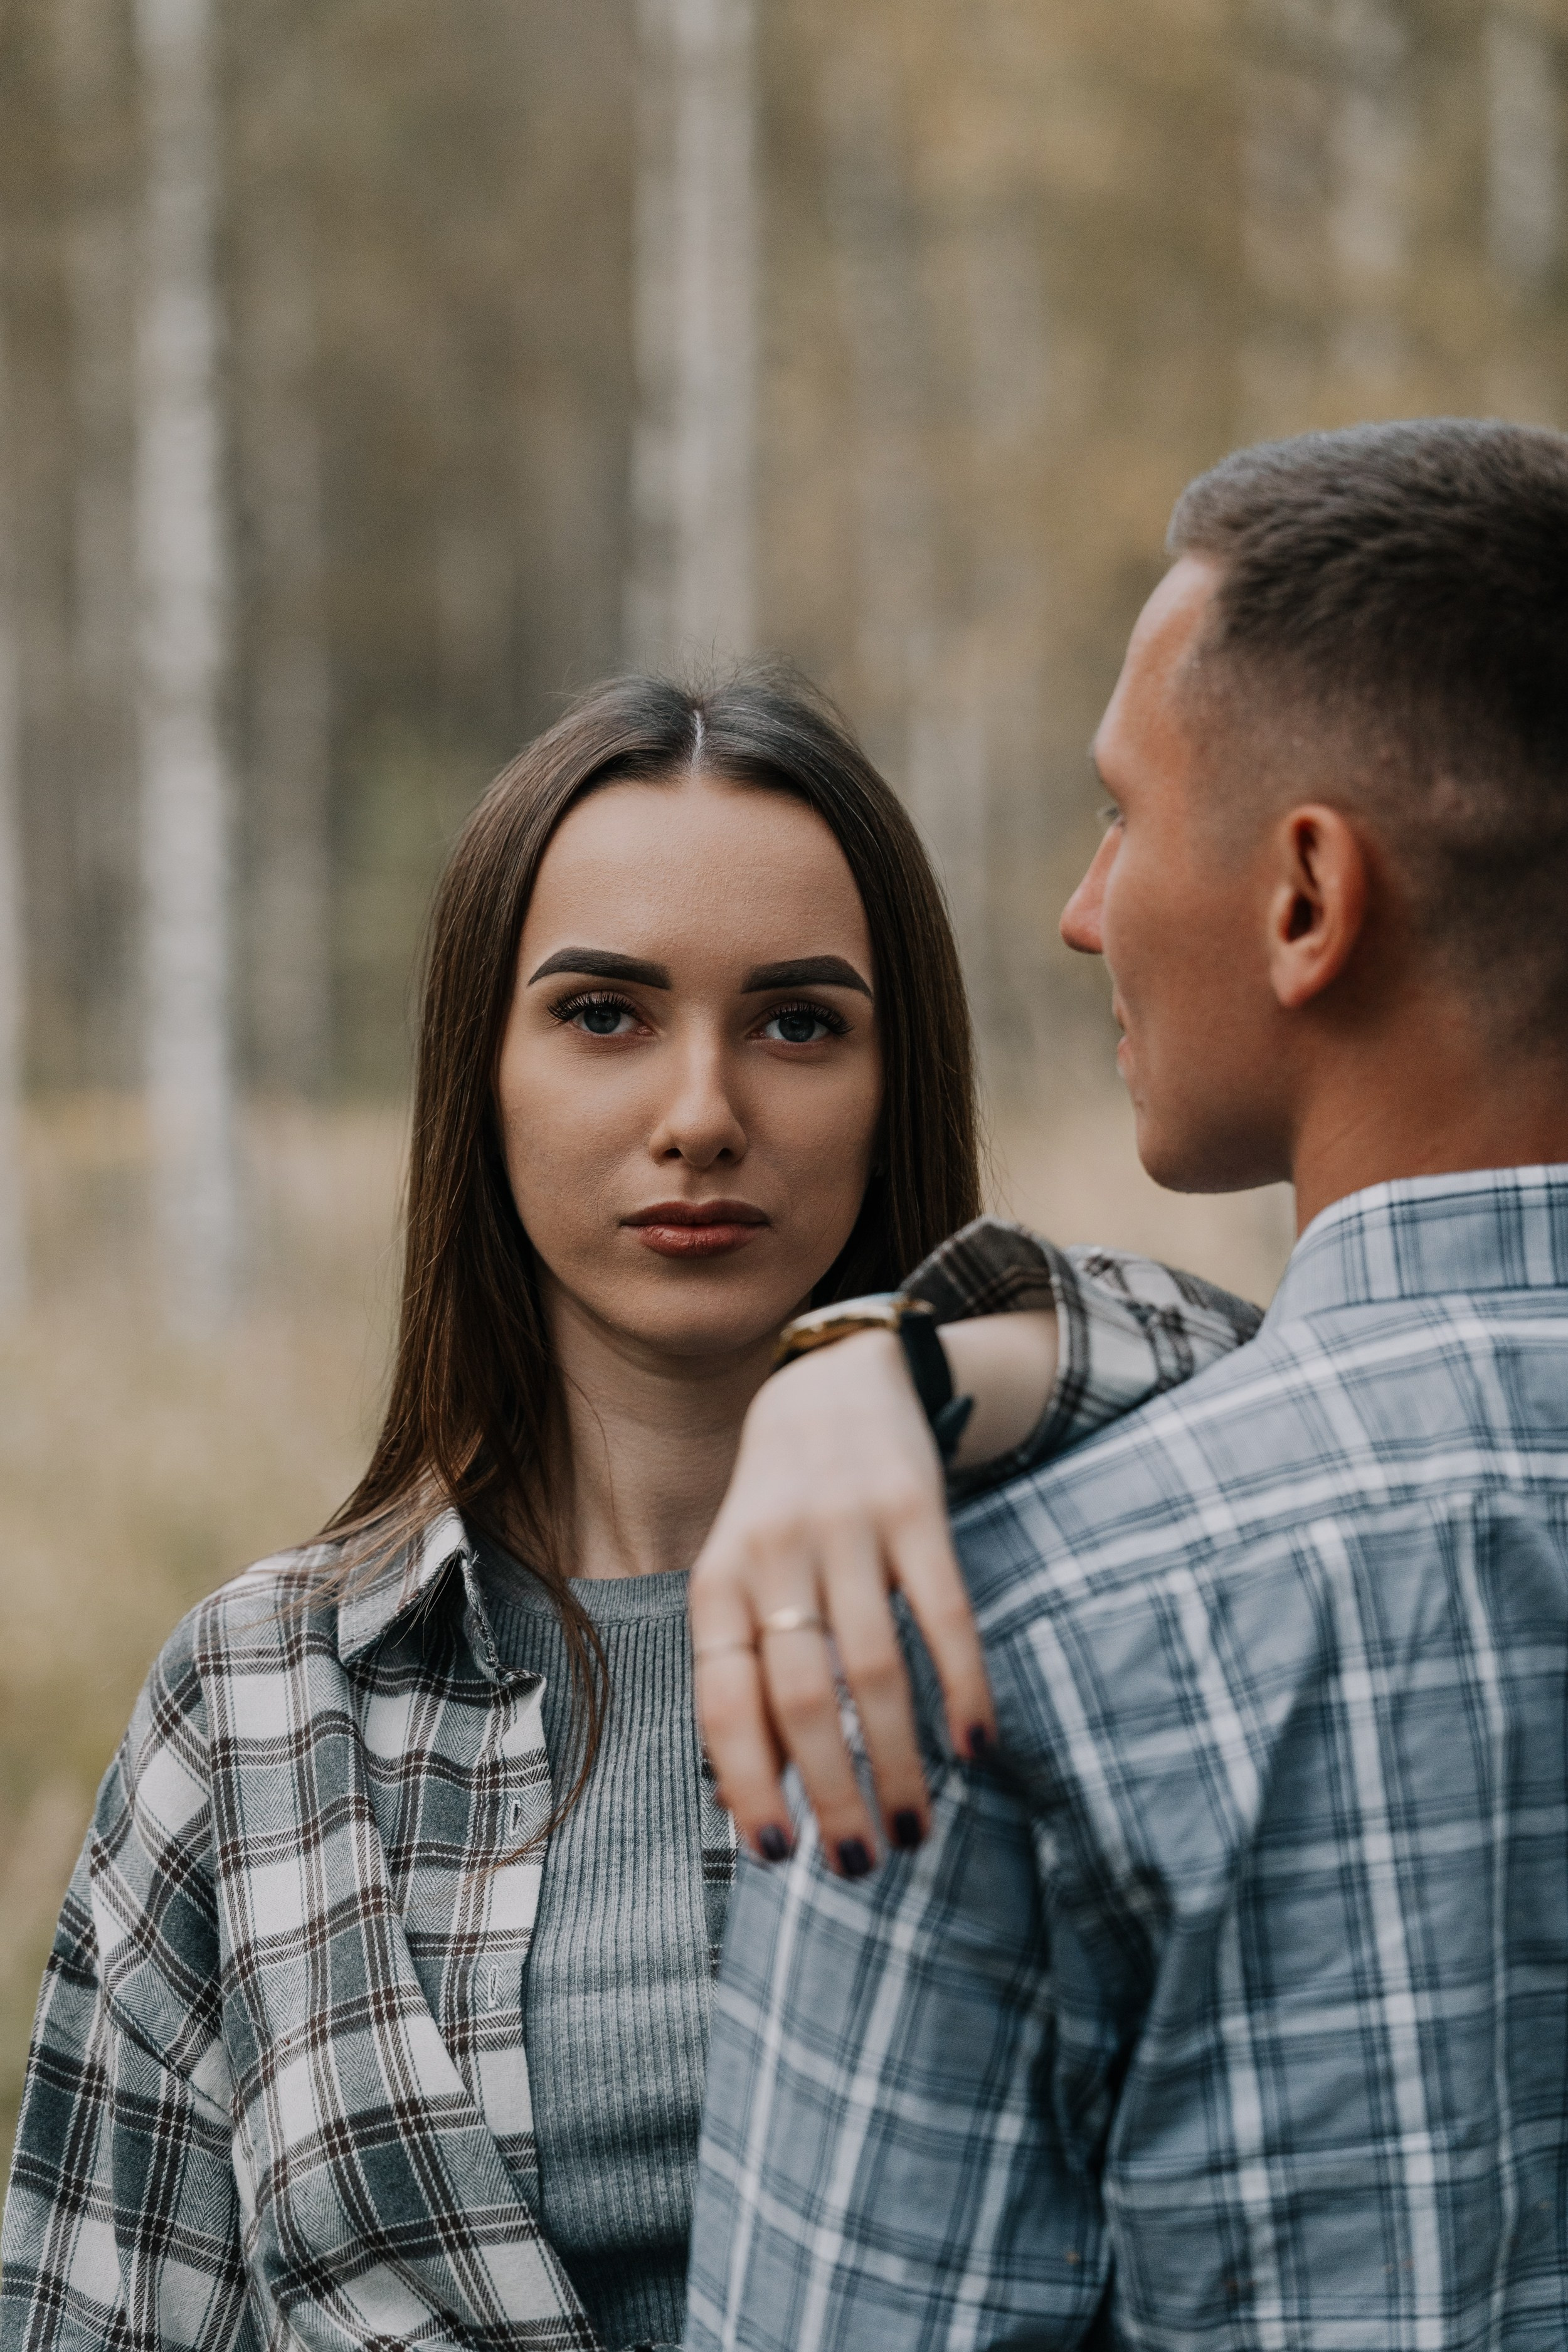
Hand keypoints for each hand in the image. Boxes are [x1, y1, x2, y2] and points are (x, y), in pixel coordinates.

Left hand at [692, 1314, 1060, 1873]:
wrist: (832, 1381)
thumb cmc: (780, 1513)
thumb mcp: (738, 1580)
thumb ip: (744, 1678)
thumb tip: (751, 1803)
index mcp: (718, 1583)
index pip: (725, 1701)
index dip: (748, 1783)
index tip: (779, 1854)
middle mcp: (775, 1555)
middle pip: (802, 1697)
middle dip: (832, 1792)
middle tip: (861, 1862)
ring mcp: (846, 1529)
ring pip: (872, 1670)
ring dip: (898, 1764)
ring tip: (915, 1830)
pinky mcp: (915, 1508)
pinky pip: (943, 1615)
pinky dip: (961, 1688)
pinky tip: (973, 1748)